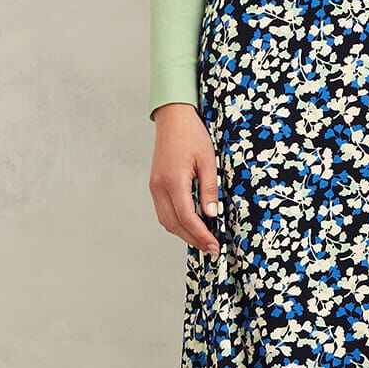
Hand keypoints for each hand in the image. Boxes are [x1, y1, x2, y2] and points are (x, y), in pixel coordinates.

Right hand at [148, 103, 223, 254]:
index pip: (187, 217)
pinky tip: (191, 224)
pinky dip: (177, 222)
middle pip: (174, 224)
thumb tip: (212, 214)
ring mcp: (154, 187)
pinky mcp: (155, 185)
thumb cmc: (192, 135)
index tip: (214, 245)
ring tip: (203, 240)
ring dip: (184, 233)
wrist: (173, 119)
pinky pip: (164, 211)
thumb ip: (209, 189)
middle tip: (211, 248)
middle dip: (193, 239)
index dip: (201, 235)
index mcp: (174, 181)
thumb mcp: (208, 161)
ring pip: (166, 221)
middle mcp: (159, 187)